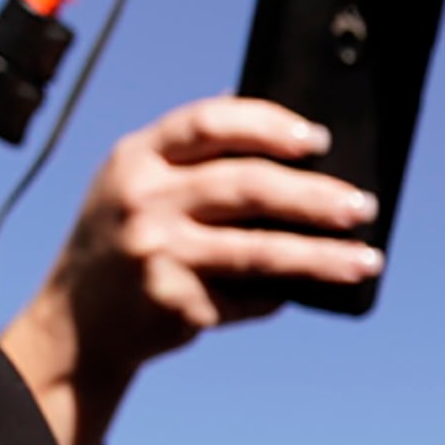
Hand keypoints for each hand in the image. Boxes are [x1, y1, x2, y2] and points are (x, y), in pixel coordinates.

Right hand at [0, 97, 383, 444]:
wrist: (77, 321)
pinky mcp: (177, 304)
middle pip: (248, 187)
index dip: (269, 126)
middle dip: (315, 196)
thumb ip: (194, 151)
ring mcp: (159, 254)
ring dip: (322, 256)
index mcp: (137, 156)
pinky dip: (282, 293)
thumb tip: (279, 122)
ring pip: (260, 252)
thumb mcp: (138, 180)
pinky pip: (250, 296)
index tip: (319, 139)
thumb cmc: (126, 239)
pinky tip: (309, 292)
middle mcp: (144, 200)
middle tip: (362, 205)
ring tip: (366, 259)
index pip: (210, 123)